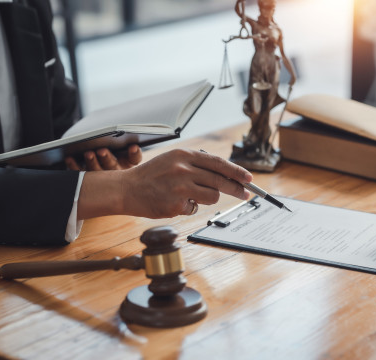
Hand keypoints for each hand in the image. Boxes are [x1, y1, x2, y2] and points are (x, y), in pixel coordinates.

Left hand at [65, 145, 141, 170]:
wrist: (98, 172)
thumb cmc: (113, 151)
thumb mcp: (121, 147)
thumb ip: (125, 143)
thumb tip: (129, 139)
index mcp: (127, 161)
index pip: (134, 157)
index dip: (134, 153)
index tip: (133, 146)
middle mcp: (116, 171)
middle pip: (113, 166)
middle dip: (107, 158)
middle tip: (102, 151)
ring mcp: (101, 177)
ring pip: (97, 171)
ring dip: (92, 162)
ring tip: (88, 154)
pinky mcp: (86, 179)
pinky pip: (80, 173)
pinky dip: (74, 166)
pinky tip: (69, 158)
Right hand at [77, 149, 252, 219]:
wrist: (127, 189)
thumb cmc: (152, 175)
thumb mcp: (174, 160)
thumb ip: (196, 164)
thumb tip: (225, 173)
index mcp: (185, 155)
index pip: (219, 163)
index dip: (237, 171)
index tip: (249, 178)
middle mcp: (184, 169)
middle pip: (221, 181)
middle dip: (237, 189)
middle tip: (246, 194)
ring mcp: (180, 187)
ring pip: (212, 196)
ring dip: (208, 198)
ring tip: (191, 195)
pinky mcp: (176, 204)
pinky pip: (195, 208)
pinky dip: (189, 207)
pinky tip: (175, 201)